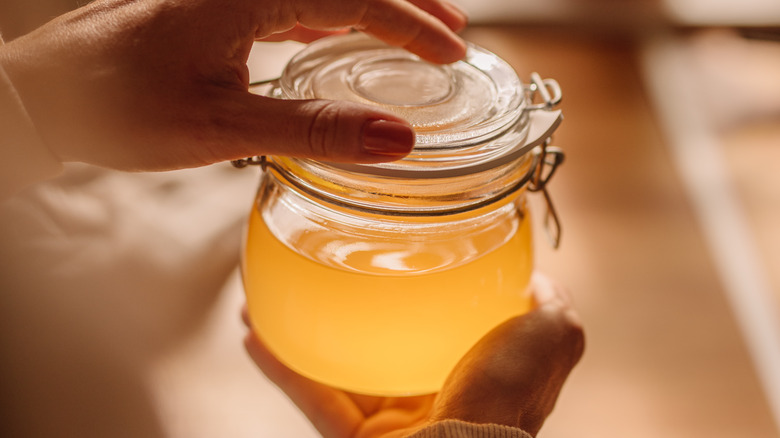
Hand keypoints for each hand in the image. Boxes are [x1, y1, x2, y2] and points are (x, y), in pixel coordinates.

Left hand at [0, 0, 466, 170]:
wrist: (48, 96)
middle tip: (453, 37)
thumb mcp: (225, 126)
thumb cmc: (119, 104)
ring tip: (416, 36)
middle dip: (407, 6)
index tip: (453, 56)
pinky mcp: (216, 10)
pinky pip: (293, 5)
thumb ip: (315, 128)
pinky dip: (332, 22)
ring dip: (372, 12)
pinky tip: (343, 41)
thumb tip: (396, 139)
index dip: (413, 27)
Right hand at [243, 273, 584, 437]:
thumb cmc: (511, 397)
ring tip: (273, 297)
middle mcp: (429, 396)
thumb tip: (541, 281)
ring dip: (302, 334)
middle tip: (327, 272)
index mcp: (473, 371)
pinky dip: (282, 367)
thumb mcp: (553, 337)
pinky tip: (254, 331)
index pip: (440, 326)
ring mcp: (390, 420)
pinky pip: (311, 397)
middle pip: (382, 346)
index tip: (400, 261)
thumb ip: (552, 308)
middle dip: (352, 313)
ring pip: (337, 369)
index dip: (419, 295)